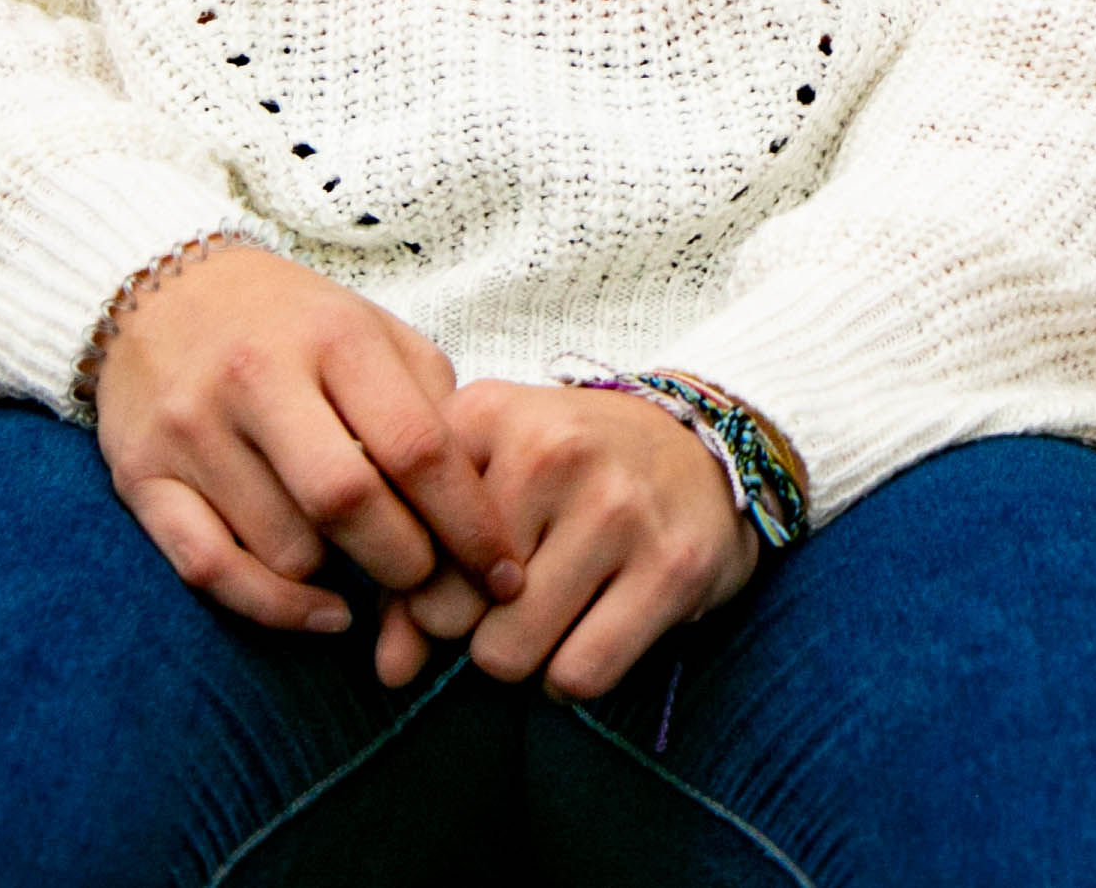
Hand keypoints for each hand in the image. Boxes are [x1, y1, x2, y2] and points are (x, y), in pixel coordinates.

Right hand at [93, 241, 522, 647]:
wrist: (160, 291)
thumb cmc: (293, 326)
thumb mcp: (372, 333)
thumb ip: (429, 404)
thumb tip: (482, 504)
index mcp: (334, 337)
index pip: (416, 447)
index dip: (468, 523)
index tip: (502, 573)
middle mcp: (258, 378)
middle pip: (348, 502)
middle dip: (407, 563)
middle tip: (437, 586)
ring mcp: (194, 430)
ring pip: (285, 546)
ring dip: (340, 577)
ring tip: (365, 564)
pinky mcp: (141, 477)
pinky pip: (211, 569)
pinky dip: (275, 608)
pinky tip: (324, 611)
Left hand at [374, 382, 760, 701]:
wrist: (704, 447)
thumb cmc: (568, 476)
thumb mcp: (484, 489)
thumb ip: (418, 575)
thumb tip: (391, 672)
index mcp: (489, 416)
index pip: (404, 553)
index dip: (421, 590)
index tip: (458, 579)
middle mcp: (553, 451)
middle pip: (449, 616)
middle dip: (471, 629)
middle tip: (513, 599)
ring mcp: (618, 507)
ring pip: (509, 655)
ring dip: (523, 659)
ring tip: (550, 617)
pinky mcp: (672, 566)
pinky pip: (580, 675)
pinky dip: (571, 678)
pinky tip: (588, 636)